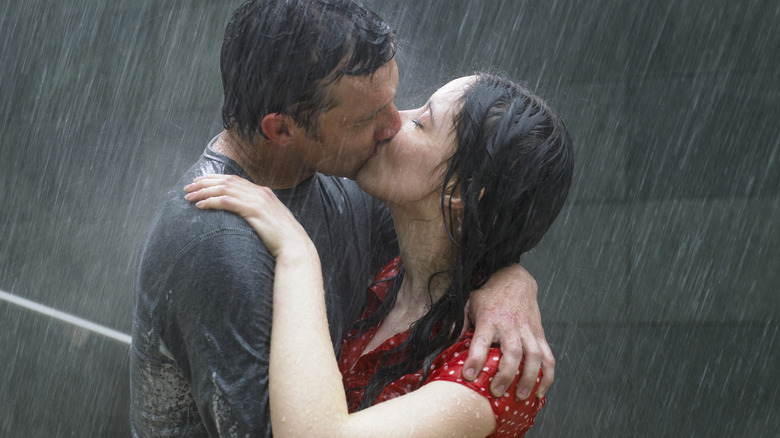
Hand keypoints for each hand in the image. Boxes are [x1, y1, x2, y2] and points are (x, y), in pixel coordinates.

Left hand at [184, 174, 313, 258]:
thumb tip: (243, 215)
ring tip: (189, 197)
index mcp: (263, 192)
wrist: (295, 246)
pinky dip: (212, 202)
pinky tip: (201, 206)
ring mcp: (257, 200)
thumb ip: (257, 212)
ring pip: (224, 189)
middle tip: (188, 188)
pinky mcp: (254, 211)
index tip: (198, 182)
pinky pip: (227, 202)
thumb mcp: (269, 220)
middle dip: (204, 183)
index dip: (214, 179)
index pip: (233, 179)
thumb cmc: (282, 238)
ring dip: (204, 192)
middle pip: (226, 181)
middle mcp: (260, 192)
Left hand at [461, 264, 554, 399]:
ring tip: (521, 396)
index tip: (469, 376)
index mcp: (490, 317)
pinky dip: (547, 376)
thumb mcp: (469, 302)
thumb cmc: (489, 294)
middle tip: (496, 392)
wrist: (515, 279)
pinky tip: (540, 390)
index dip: (475, 359)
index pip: (482, 340)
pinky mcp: (540, 334)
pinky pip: (548, 357)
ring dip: (529, 378)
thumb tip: (447, 341)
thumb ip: (459, 322)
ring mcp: (528, 330)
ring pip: (533, 356)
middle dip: (505, 374)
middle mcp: (510, 325)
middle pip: (512, 351)